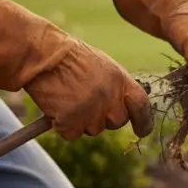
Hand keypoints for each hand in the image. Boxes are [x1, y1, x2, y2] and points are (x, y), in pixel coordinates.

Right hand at [0, 0, 152, 139]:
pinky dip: (62, 125)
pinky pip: (71, 133)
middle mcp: (111, 99)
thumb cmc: (70, 58)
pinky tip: (57, 105)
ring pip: (92, 129)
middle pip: (116, 122)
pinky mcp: (72, 122)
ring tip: (68, 96)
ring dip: (81, 120)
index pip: (141, 106)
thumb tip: (122, 106)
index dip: (144, 121)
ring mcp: (92, 112)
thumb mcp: (103, 67)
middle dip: (104, 117)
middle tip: (85, 99)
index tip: (142, 130)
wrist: (42, 54)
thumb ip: (117, 87)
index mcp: (122, 81)